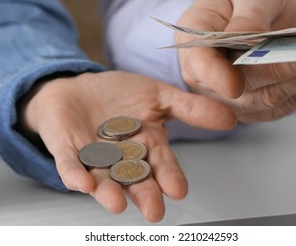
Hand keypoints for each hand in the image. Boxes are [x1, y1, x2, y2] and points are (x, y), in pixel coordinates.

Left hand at [19, 71, 235, 221]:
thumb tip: (228, 116)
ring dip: (108, 192)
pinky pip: (69, 164)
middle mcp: (121, 157)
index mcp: (146, 146)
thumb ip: (191, 108)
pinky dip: (74, 174)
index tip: (179, 190)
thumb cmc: (118, 96)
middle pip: (134, 179)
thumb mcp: (159, 95)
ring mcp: (93, 155)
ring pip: (102, 178)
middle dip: (144, 194)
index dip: (169, 177)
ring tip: (117, 202)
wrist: (76, 86)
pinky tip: (80, 182)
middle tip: (154, 210)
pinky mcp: (66, 149)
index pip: (161, 164)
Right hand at [176, 0, 295, 122]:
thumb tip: (248, 33)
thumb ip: (249, 12)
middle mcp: (203, 76)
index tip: (233, 85)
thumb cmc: (243, 1)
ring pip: (263, 101)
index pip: (199, 64)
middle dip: (280, 72)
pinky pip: (278, 108)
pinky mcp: (250, 109)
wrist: (248, 17)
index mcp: (193, 41)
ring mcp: (225, 98)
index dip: (215, 76)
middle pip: (240, 86)